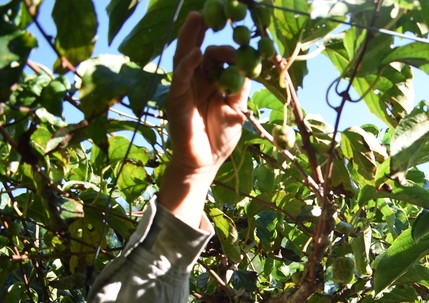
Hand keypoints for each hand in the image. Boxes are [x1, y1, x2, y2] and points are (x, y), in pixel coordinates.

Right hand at [159, 12, 249, 225]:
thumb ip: (240, 89)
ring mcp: (184, 88)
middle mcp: (196, 81)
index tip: (242, 41)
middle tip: (209, 12)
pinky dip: (187, 64)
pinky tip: (196, 52)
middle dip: (202, 30)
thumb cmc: (220, 138)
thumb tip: (252, 66)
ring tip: (197, 18)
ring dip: (190, 37)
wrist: (204, 162)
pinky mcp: (176, 98)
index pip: (216, 57)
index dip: (227, 47)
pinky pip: (180, 77)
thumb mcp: (237, 110)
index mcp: (211, 82)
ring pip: (184, 56)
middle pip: (197, 49)